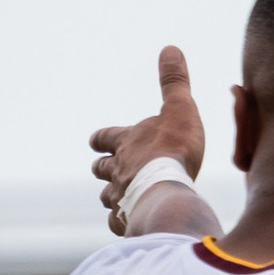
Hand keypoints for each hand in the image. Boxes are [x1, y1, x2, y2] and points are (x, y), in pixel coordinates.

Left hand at [89, 46, 204, 233]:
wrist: (166, 194)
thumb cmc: (173, 151)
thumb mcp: (178, 109)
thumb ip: (174, 83)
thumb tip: (170, 48)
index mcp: (127, 143)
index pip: (107, 137)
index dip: (102, 138)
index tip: (95, 140)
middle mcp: (118, 170)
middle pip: (102, 169)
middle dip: (102, 168)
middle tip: (101, 169)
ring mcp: (120, 198)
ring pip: (108, 198)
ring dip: (112, 197)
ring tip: (118, 200)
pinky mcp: (128, 222)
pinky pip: (121, 224)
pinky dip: (123, 223)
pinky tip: (130, 225)